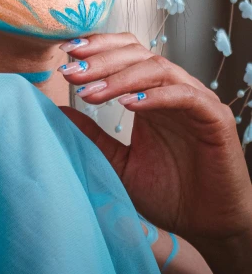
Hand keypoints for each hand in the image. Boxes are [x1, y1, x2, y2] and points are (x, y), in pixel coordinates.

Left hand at [57, 33, 251, 252]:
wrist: (208, 226)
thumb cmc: (168, 193)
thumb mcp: (119, 162)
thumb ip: (93, 135)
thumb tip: (58, 109)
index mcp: (150, 92)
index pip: (124, 52)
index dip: (97, 47)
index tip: (66, 53)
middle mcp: (172, 88)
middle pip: (136, 54)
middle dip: (100, 61)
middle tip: (71, 72)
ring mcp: (195, 99)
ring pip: (157, 69)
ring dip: (121, 77)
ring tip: (92, 92)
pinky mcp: (214, 117)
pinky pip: (185, 95)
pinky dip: (157, 96)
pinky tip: (130, 104)